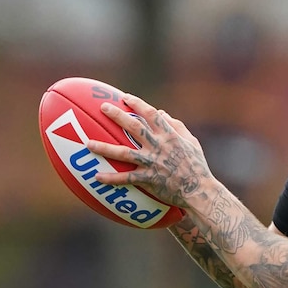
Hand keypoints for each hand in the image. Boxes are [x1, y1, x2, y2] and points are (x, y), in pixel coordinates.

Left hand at [87, 94, 213, 209]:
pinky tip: (96, 177)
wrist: (199, 190)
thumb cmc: (197, 165)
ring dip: (105, 148)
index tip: (124, 97)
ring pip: (124, 153)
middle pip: (134, 127)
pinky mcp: (149, 179)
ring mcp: (152, 163)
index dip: (137, 104)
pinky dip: (111, 178)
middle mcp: (159, 146)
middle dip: (118, 116)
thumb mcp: (191, 141)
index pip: (151, 114)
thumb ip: (176, 125)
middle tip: (103, 108)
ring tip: (88, 144)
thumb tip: (161, 113)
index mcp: (169, 135)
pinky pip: (126, 178)